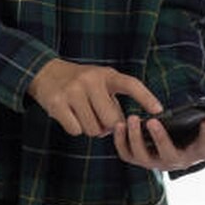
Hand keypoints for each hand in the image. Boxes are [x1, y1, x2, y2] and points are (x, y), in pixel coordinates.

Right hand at [28, 59, 162, 136]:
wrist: (46, 73)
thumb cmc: (82, 83)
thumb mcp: (101, 82)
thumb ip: (114, 100)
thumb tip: (124, 127)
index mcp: (107, 75)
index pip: (131, 85)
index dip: (146, 98)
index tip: (158, 110)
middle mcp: (91, 80)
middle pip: (112, 121)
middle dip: (108, 126)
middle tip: (100, 118)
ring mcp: (74, 91)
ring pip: (93, 129)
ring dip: (91, 129)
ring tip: (84, 114)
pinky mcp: (58, 103)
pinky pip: (76, 130)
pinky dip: (75, 128)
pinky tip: (70, 115)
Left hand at [113, 116, 204, 170]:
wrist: (178, 148)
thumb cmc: (196, 138)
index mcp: (196, 154)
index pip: (204, 146)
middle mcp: (174, 162)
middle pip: (167, 155)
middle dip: (160, 138)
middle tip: (154, 121)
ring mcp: (154, 162)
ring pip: (142, 155)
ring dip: (135, 137)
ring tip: (133, 118)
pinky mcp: (138, 158)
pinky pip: (126, 153)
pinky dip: (120, 140)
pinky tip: (119, 124)